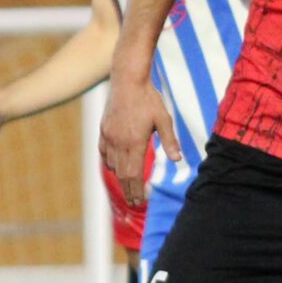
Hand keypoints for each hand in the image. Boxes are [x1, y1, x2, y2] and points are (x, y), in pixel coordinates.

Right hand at [98, 68, 180, 205]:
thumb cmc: (148, 99)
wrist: (127, 80)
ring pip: (112, 164)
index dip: (136, 190)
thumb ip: (170, 141)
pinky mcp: (103, 129)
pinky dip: (109, 162)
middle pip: (122, 174)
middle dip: (128, 190)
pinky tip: (115, 166)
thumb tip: (178, 159)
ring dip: (120, 177)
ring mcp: (108, 136)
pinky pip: (103, 152)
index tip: (140, 201)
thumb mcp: (164, 119)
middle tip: (134, 202)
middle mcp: (118, 142)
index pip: (134, 175)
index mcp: (134, 143)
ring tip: (128, 186)